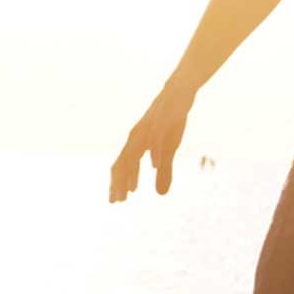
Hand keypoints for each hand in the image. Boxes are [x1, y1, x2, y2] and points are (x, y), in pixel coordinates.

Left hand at [109, 76, 196, 202]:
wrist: (179, 92)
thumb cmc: (170, 122)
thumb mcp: (169, 150)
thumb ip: (164, 171)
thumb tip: (160, 194)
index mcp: (136, 143)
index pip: (122, 166)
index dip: (117, 183)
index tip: (114, 201)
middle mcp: (137, 137)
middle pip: (124, 162)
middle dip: (119, 182)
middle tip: (117, 201)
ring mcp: (147, 129)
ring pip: (135, 153)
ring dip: (132, 172)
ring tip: (131, 190)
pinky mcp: (161, 122)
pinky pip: (155, 139)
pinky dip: (154, 153)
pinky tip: (154, 166)